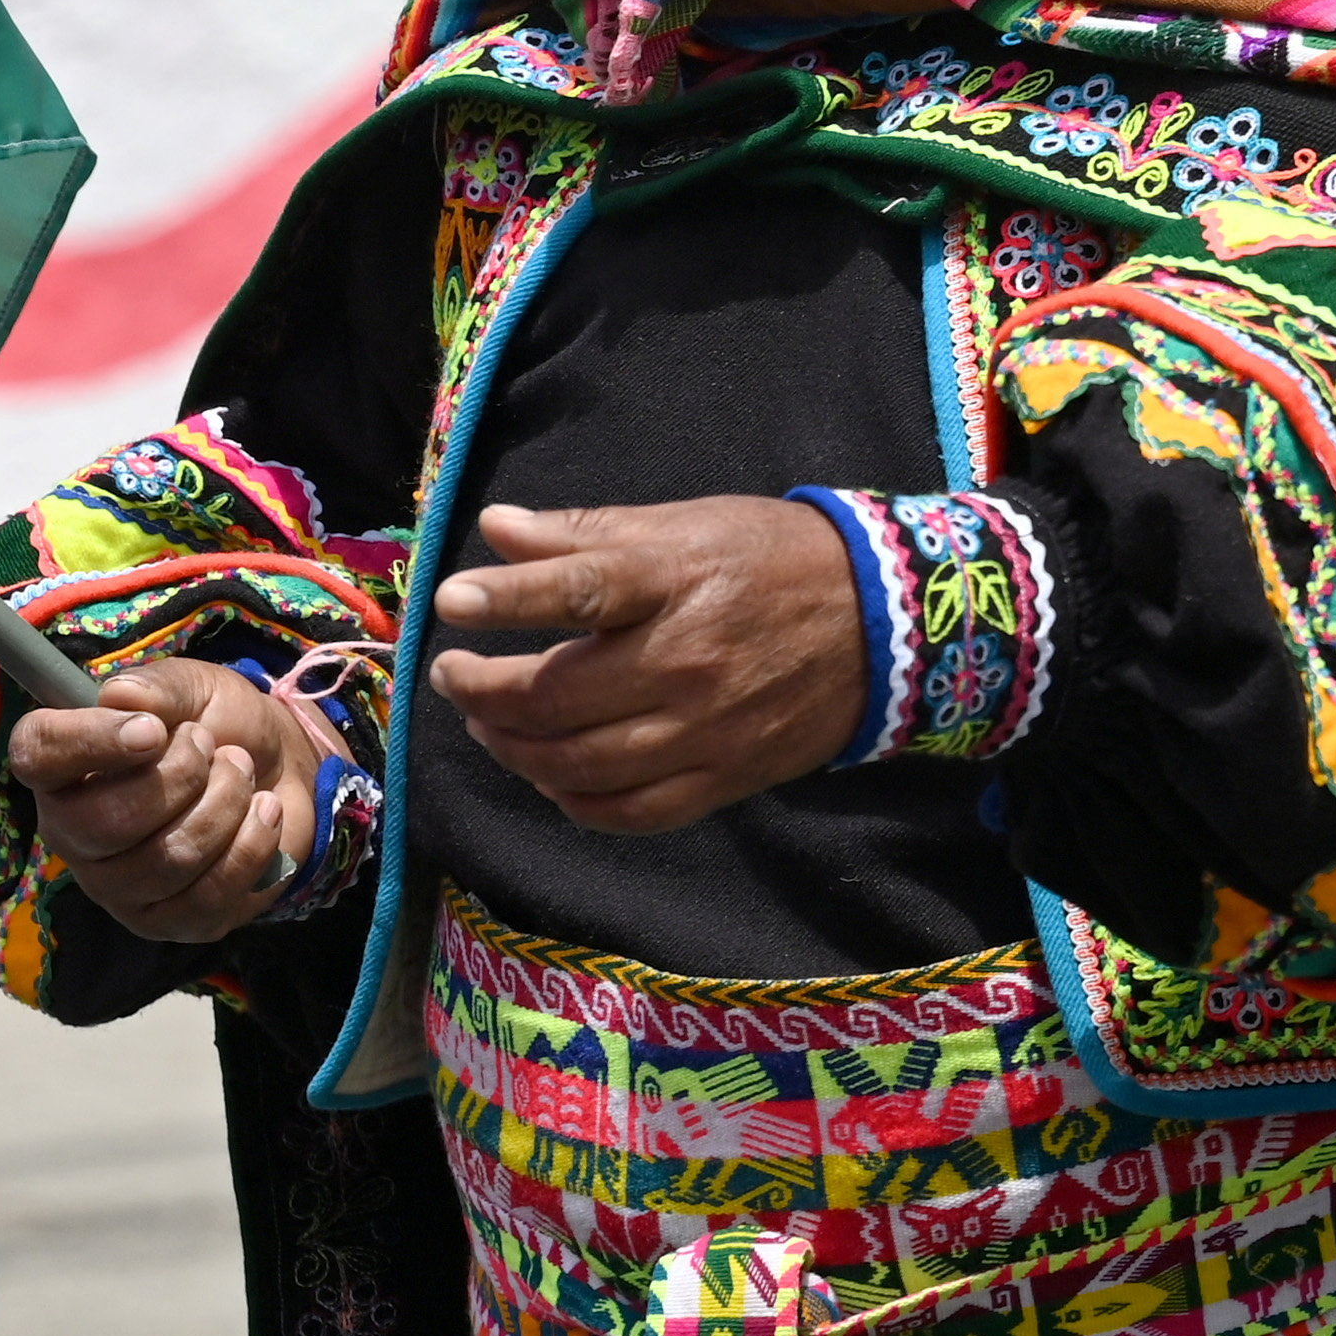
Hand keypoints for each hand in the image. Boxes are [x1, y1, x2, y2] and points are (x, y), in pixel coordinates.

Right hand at [7, 658, 323, 942]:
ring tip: (241, 772)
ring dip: (224, 802)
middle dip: (180, 775)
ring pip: (166, 860)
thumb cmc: (221, 727)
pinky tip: (262, 811)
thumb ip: (157, 689)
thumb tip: (117, 695)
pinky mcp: (166, 922)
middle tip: (212, 746)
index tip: (151, 730)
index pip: (36, 754)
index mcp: (65, 767)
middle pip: (104, 822)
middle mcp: (75, 833)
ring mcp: (117, 887)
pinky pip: (206, 897)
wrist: (283, 768)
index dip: (87, 740)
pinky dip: (252, 843)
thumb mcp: (195, 690)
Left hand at [427, 499, 861, 833]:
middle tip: (452, 674)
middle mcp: (687, 659)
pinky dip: (574, 802)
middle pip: (559, 695)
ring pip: (580, 763)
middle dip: (484, 691)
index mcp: (678, 580)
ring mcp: (706, 728)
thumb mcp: (685, 524)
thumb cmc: (770, 559)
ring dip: (515, 749)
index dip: (509, 597)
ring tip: (488, 724)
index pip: (580, 590)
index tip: (452, 601)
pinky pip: (630, 811)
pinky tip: (550, 776)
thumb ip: (585, 533)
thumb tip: (495, 529)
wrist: (883, 622)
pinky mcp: (725, 776)